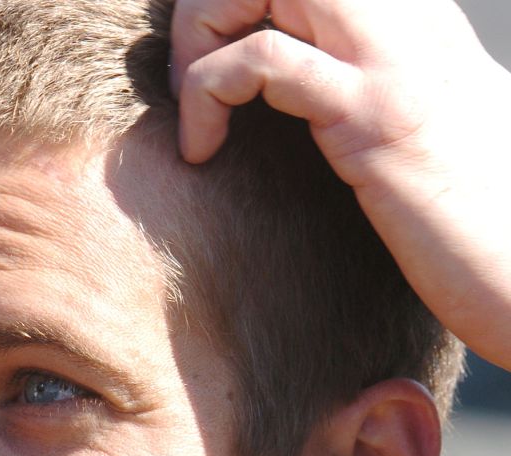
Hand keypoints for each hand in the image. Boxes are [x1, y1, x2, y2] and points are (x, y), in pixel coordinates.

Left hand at [171, 0, 510, 368]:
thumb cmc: (479, 220)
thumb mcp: (429, 132)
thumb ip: (377, 92)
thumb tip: (319, 101)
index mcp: (413, 17)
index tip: (211, 56)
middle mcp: (404, 18)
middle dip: (209, 2)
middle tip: (191, 79)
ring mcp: (388, 62)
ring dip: (200, 34)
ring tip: (193, 111)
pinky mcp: (369, 118)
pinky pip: (261, 61)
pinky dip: (206, 95)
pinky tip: (201, 150)